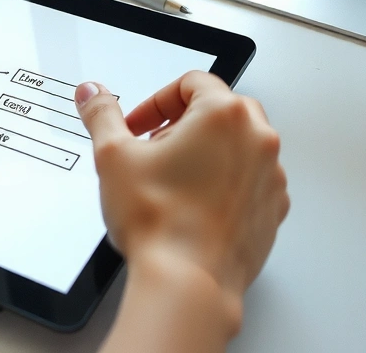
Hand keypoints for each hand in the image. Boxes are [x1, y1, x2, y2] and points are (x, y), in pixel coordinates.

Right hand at [74, 71, 288, 326]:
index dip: (156, 101)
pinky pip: (250, 180)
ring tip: (171, 180)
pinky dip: (225, 183)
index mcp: (224, 115)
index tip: (138, 125)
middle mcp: (257, 140)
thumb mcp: (113, 156)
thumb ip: (102, 114)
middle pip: (219, 109)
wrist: (187, 283)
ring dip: (205, 152)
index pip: (192, 82)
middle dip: (182, 124)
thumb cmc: (160, 222)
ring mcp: (271, 177)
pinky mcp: (273, 210)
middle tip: (153, 149)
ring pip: (237, 145)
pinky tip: (193, 205)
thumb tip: (92, 93)